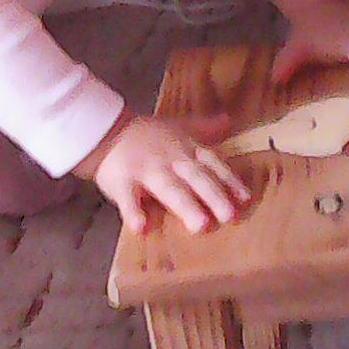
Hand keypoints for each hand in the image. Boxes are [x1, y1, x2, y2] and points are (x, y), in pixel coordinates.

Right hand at [77, 111, 249, 235]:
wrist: (105, 131)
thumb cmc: (145, 135)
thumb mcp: (176, 127)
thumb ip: (203, 128)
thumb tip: (228, 120)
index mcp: (185, 149)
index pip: (211, 164)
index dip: (228, 181)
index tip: (244, 199)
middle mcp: (170, 160)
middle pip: (195, 178)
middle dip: (213, 195)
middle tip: (229, 216)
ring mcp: (146, 170)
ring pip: (168, 188)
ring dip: (184, 205)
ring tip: (199, 225)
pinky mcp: (122, 182)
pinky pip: (128, 199)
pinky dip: (133, 212)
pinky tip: (141, 228)